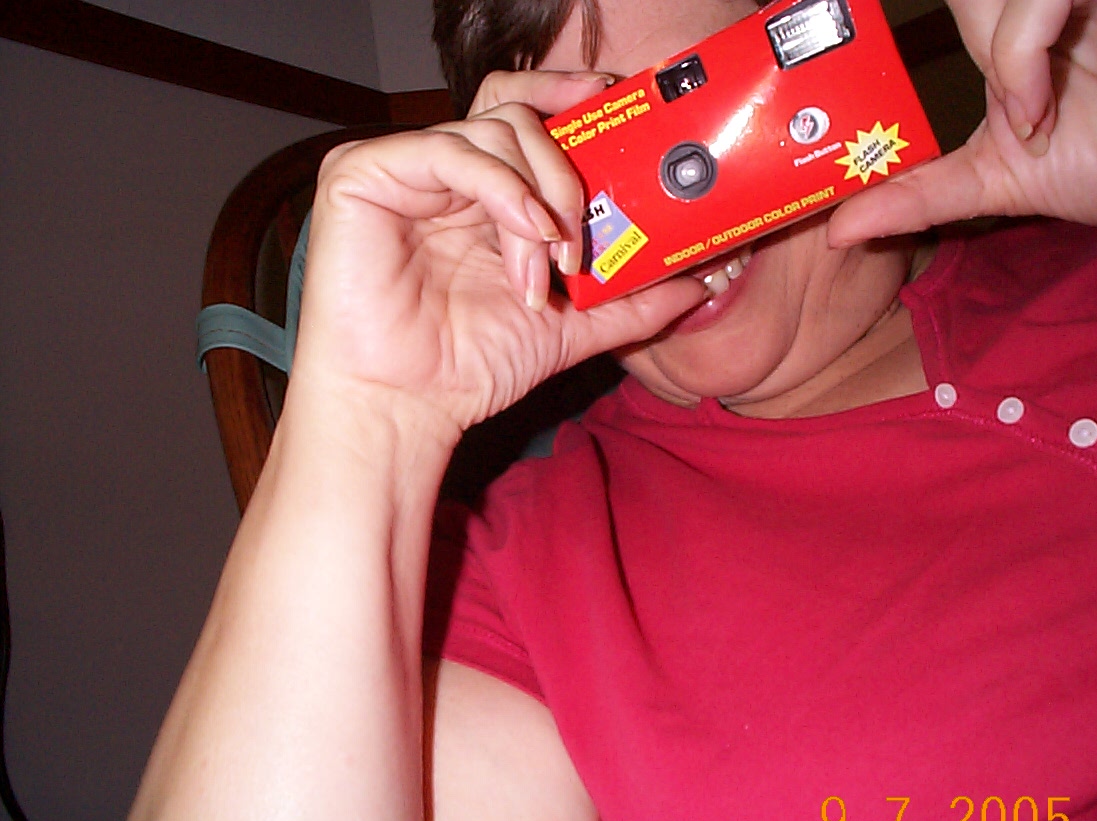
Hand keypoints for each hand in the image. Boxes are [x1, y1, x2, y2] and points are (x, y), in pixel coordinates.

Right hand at [294, 71, 703, 435]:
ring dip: (539, 199)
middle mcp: (443, 175)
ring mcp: (403, 170)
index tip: (614, 103)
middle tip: (582, 234)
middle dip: (566, 170)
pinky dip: (502, 188)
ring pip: (493, 131)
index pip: (526, 120)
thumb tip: (697, 285)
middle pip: (516, 114)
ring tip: (549, 262)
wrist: (407, 407)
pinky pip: (449, 151)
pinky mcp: (363, 175)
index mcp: (483, 196)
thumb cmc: (469, 366)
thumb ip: (630, 303)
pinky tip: (527, 235)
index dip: (567, 100)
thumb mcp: (569, 327)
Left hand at [828, 0, 1096, 245]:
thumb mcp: (996, 181)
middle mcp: (1035, 3)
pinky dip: (1021, 53)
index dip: (875, 24)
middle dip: (972, 43)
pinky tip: (1040, 105)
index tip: (853, 49)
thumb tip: (839, 230)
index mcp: (1007, 32)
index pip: (949, 3)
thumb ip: (918, 197)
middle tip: (1004, 111)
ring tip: (1027, 115)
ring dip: (997, 54)